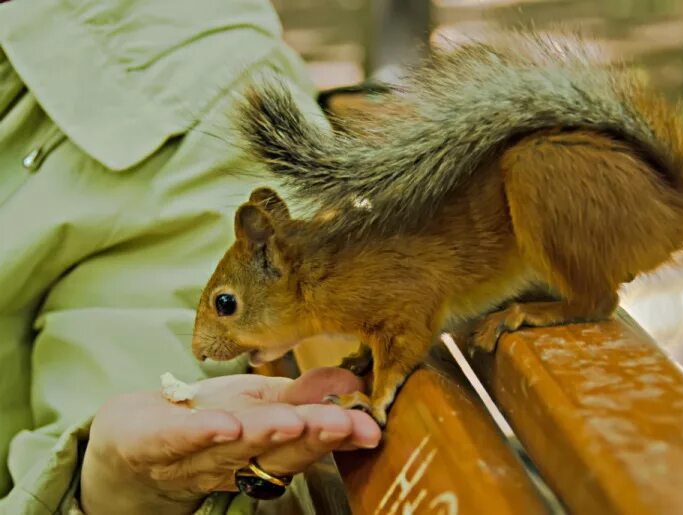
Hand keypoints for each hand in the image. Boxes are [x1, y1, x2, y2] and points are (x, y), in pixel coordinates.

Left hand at [81, 368, 379, 514]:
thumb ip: (302, 396)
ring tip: (293, 420)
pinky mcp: (147, 441)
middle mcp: (232, 458)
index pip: (303, 439)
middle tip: (342, 425)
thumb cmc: (202, 418)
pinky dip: (200, 432)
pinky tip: (226, 423)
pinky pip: (175, 439)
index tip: (371, 427)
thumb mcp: (257, 402)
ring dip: (264, 433)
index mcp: (262, 446)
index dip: (337, 434)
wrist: (128, 441)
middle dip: (310, 436)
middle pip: (274, 450)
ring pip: (231, 447)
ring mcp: (189, 454)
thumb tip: (351, 383)